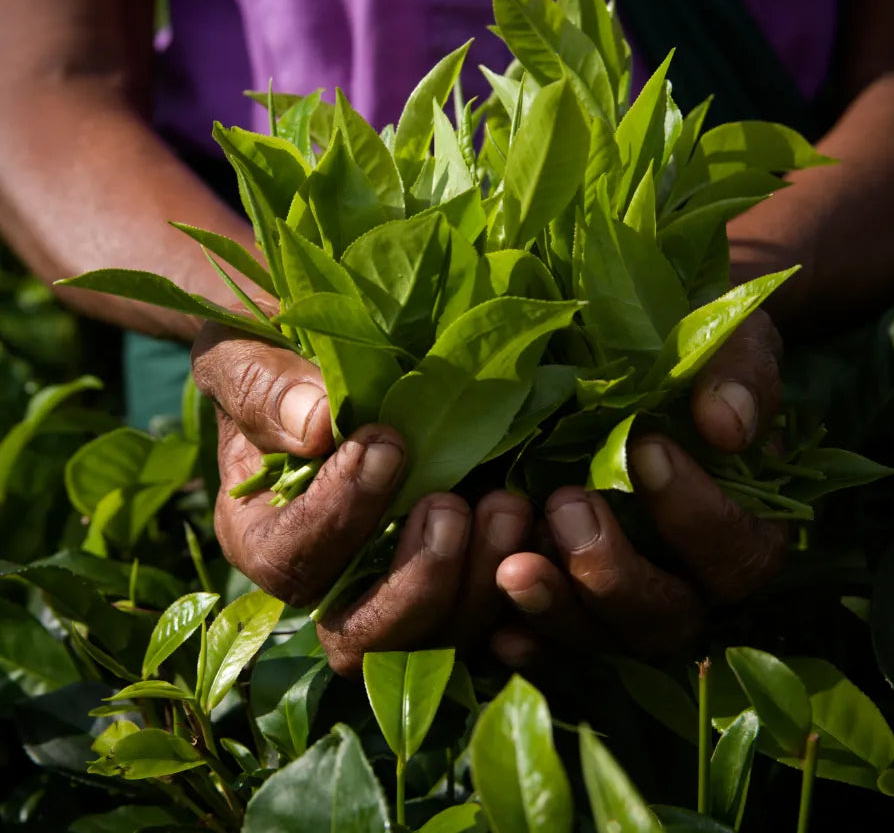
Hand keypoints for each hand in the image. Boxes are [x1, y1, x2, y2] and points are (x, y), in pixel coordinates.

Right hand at [191, 323, 532, 674]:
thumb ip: (265, 387)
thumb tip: (317, 425)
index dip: (339, 516)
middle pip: (361, 637)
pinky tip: (544, 534)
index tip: (385, 445)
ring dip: (478, 585)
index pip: (290, 560)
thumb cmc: (277, 355)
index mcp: (265, 533)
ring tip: (509, 506)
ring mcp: (397, 586)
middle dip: (417, 581)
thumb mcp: (249, 352)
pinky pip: (492, 617)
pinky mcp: (458, 576)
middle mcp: (327, 581)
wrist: (332, 355)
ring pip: (434, 641)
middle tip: (453, 504)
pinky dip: (524, 591)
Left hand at [492, 311, 786, 665]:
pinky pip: (546, 640)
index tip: (647, 447)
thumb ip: (741, 376)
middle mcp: (685, 581)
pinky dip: (522, 636)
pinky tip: (493, 624)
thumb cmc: (698, 354)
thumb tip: (727, 425)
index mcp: (741, 530)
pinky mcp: (567, 596)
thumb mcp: (731, 344)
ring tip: (511, 567)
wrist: (644, 359)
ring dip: (557, 610)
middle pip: (665, 619)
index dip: (695, 514)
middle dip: (614, 574)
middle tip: (567, 505)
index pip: (735, 553)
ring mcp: (621, 598)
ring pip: (600, 638)